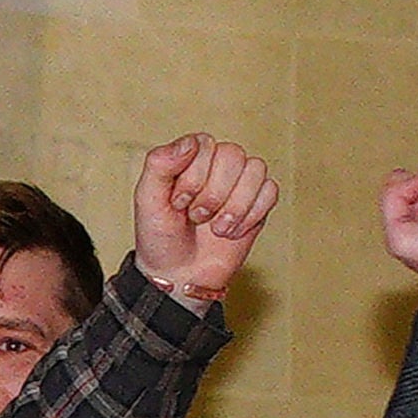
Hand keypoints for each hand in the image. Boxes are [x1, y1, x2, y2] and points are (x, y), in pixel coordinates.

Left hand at [130, 134, 277, 306]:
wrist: (180, 275)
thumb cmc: (160, 237)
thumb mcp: (147, 201)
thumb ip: (160, 165)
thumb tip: (190, 142)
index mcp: (188, 158)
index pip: (205, 144)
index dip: (194, 177)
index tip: (179, 203)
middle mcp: (216, 164)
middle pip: (233, 155)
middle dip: (213, 194)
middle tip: (196, 217)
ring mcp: (240, 182)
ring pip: (256, 170)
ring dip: (234, 206)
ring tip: (215, 226)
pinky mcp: (259, 202)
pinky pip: (270, 191)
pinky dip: (250, 216)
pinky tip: (231, 231)